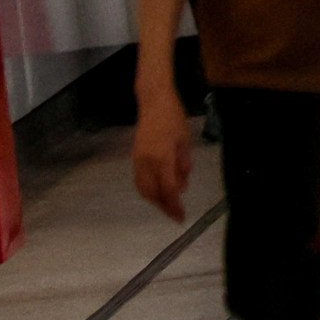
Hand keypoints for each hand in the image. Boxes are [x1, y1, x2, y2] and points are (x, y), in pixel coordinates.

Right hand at [131, 96, 191, 219]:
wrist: (153, 102)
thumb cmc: (174, 118)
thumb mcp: (185, 140)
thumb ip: (184, 164)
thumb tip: (182, 187)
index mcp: (162, 158)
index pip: (167, 189)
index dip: (174, 205)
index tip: (181, 217)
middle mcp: (146, 162)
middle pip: (152, 193)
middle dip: (163, 206)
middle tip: (175, 215)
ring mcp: (137, 160)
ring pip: (142, 189)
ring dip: (154, 200)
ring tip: (168, 206)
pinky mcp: (134, 158)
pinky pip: (139, 181)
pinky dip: (148, 191)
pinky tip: (158, 192)